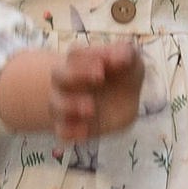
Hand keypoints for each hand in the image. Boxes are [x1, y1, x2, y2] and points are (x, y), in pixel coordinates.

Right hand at [0, 38, 143, 143]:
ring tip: (90, 109)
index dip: (87, 58)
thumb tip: (117, 58)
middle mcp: (68, 81)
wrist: (125, 101)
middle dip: (75, 76)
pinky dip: (69, 132)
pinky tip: (84, 133)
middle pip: (58, 74)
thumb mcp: (131, 61)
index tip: (103, 66)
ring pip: (56, 104)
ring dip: (69, 106)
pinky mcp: (72, 126)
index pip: (75, 54)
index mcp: (82, 61)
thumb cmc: (124, 75)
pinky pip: (61, 130)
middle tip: (99, 78)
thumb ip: (125, 54)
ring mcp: (68, 104)